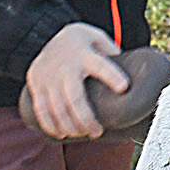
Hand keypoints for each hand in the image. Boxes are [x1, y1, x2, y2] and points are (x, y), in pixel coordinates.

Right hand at [24, 23, 128, 138]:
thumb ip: (113, 54)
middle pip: (75, 97)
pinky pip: (41, 109)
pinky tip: (61, 134)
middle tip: (97, 132)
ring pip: (57, 108)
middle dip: (86, 119)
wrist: (45, 35)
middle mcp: (65, 66)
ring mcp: (48, 76)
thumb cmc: (81, 43)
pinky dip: (50, 125)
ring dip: (70, 126)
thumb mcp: (98, 39)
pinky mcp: (36, 84)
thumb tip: (133, 74)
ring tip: (83, 133)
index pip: (101, 65)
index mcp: (85, 54)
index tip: (124, 87)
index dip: (112, 76)